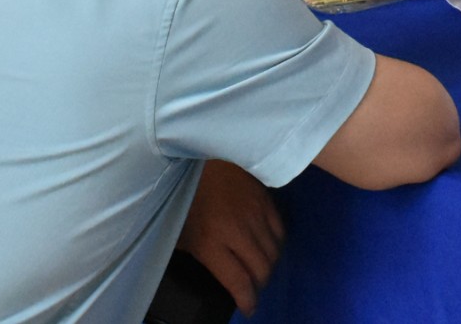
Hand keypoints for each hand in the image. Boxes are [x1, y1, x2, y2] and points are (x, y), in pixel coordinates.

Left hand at [176, 159, 285, 315]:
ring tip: (260, 268)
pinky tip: (267, 246)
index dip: (247, 300)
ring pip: (274, 253)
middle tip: (252, 288)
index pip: (239, 281)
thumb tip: (205, 272)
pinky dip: (277, 244)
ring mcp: (255, 215)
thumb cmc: (187, 194)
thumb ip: (194, 252)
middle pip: (261, 270)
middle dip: (259, 285)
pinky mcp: (266, 201)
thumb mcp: (180, 229)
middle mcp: (237, 232)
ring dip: (269, 266)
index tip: (249, 308)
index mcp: (212, 242)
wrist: (202, 153)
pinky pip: (280, 232)